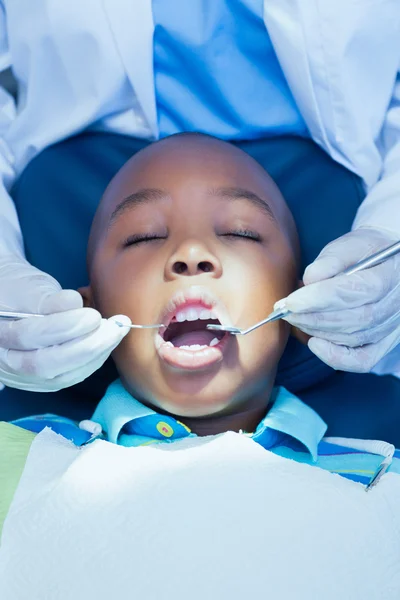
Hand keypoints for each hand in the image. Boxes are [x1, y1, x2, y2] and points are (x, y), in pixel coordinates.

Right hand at [0, 256, 130, 390]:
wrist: (11, 303)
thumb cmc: (19, 289)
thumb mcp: (29, 286)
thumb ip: (48, 299)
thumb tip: (74, 303)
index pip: (26, 337)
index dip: (63, 327)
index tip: (93, 315)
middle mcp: (6, 361)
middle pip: (43, 364)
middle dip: (86, 347)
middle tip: (114, 327)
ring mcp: (23, 376)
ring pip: (60, 377)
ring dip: (96, 355)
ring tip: (116, 331)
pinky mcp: (43, 381)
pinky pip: (70, 378)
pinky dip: (94, 361)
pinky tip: (108, 343)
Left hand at [275, 227, 399, 371]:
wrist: (385, 263)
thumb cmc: (363, 253)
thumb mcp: (347, 246)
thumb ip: (329, 261)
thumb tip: (309, 282)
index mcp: (390, 274)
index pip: (354, 292)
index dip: (319, 299)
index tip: (291, 301)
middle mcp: (395, 304)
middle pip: (352, 319)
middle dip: (312, 317)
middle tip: (286, 311)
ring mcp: (392, 326)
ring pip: (352, 338)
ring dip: (317, 331)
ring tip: (295, 318)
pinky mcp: (384, 342)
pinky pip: (362, 360)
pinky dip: (336, 357)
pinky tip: (314, 343)